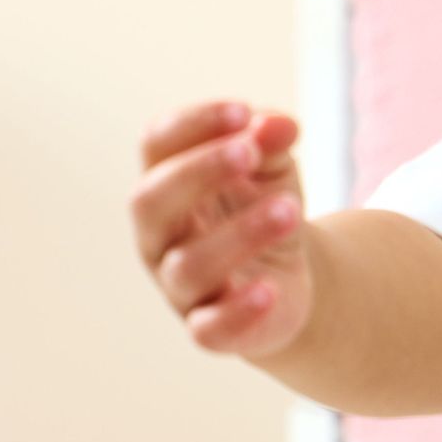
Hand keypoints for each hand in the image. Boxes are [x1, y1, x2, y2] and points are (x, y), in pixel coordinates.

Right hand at [131, 99, 314, 359]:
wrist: (289, 279)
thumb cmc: (265, 210)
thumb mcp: (274, 169)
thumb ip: (271, 142)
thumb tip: (281, 124)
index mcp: (165, 183)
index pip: (156, 144)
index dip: (193, 124)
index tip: (241, 112)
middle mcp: (159, 235)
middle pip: (150, 201)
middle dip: (198, 171)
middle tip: (248, 152)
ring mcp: (177, 286)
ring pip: (187, 264)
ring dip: (239, 234)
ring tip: (291, 210)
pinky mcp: (208, 329)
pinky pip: (208, 329)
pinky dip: (236, 312)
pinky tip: (270, 291)